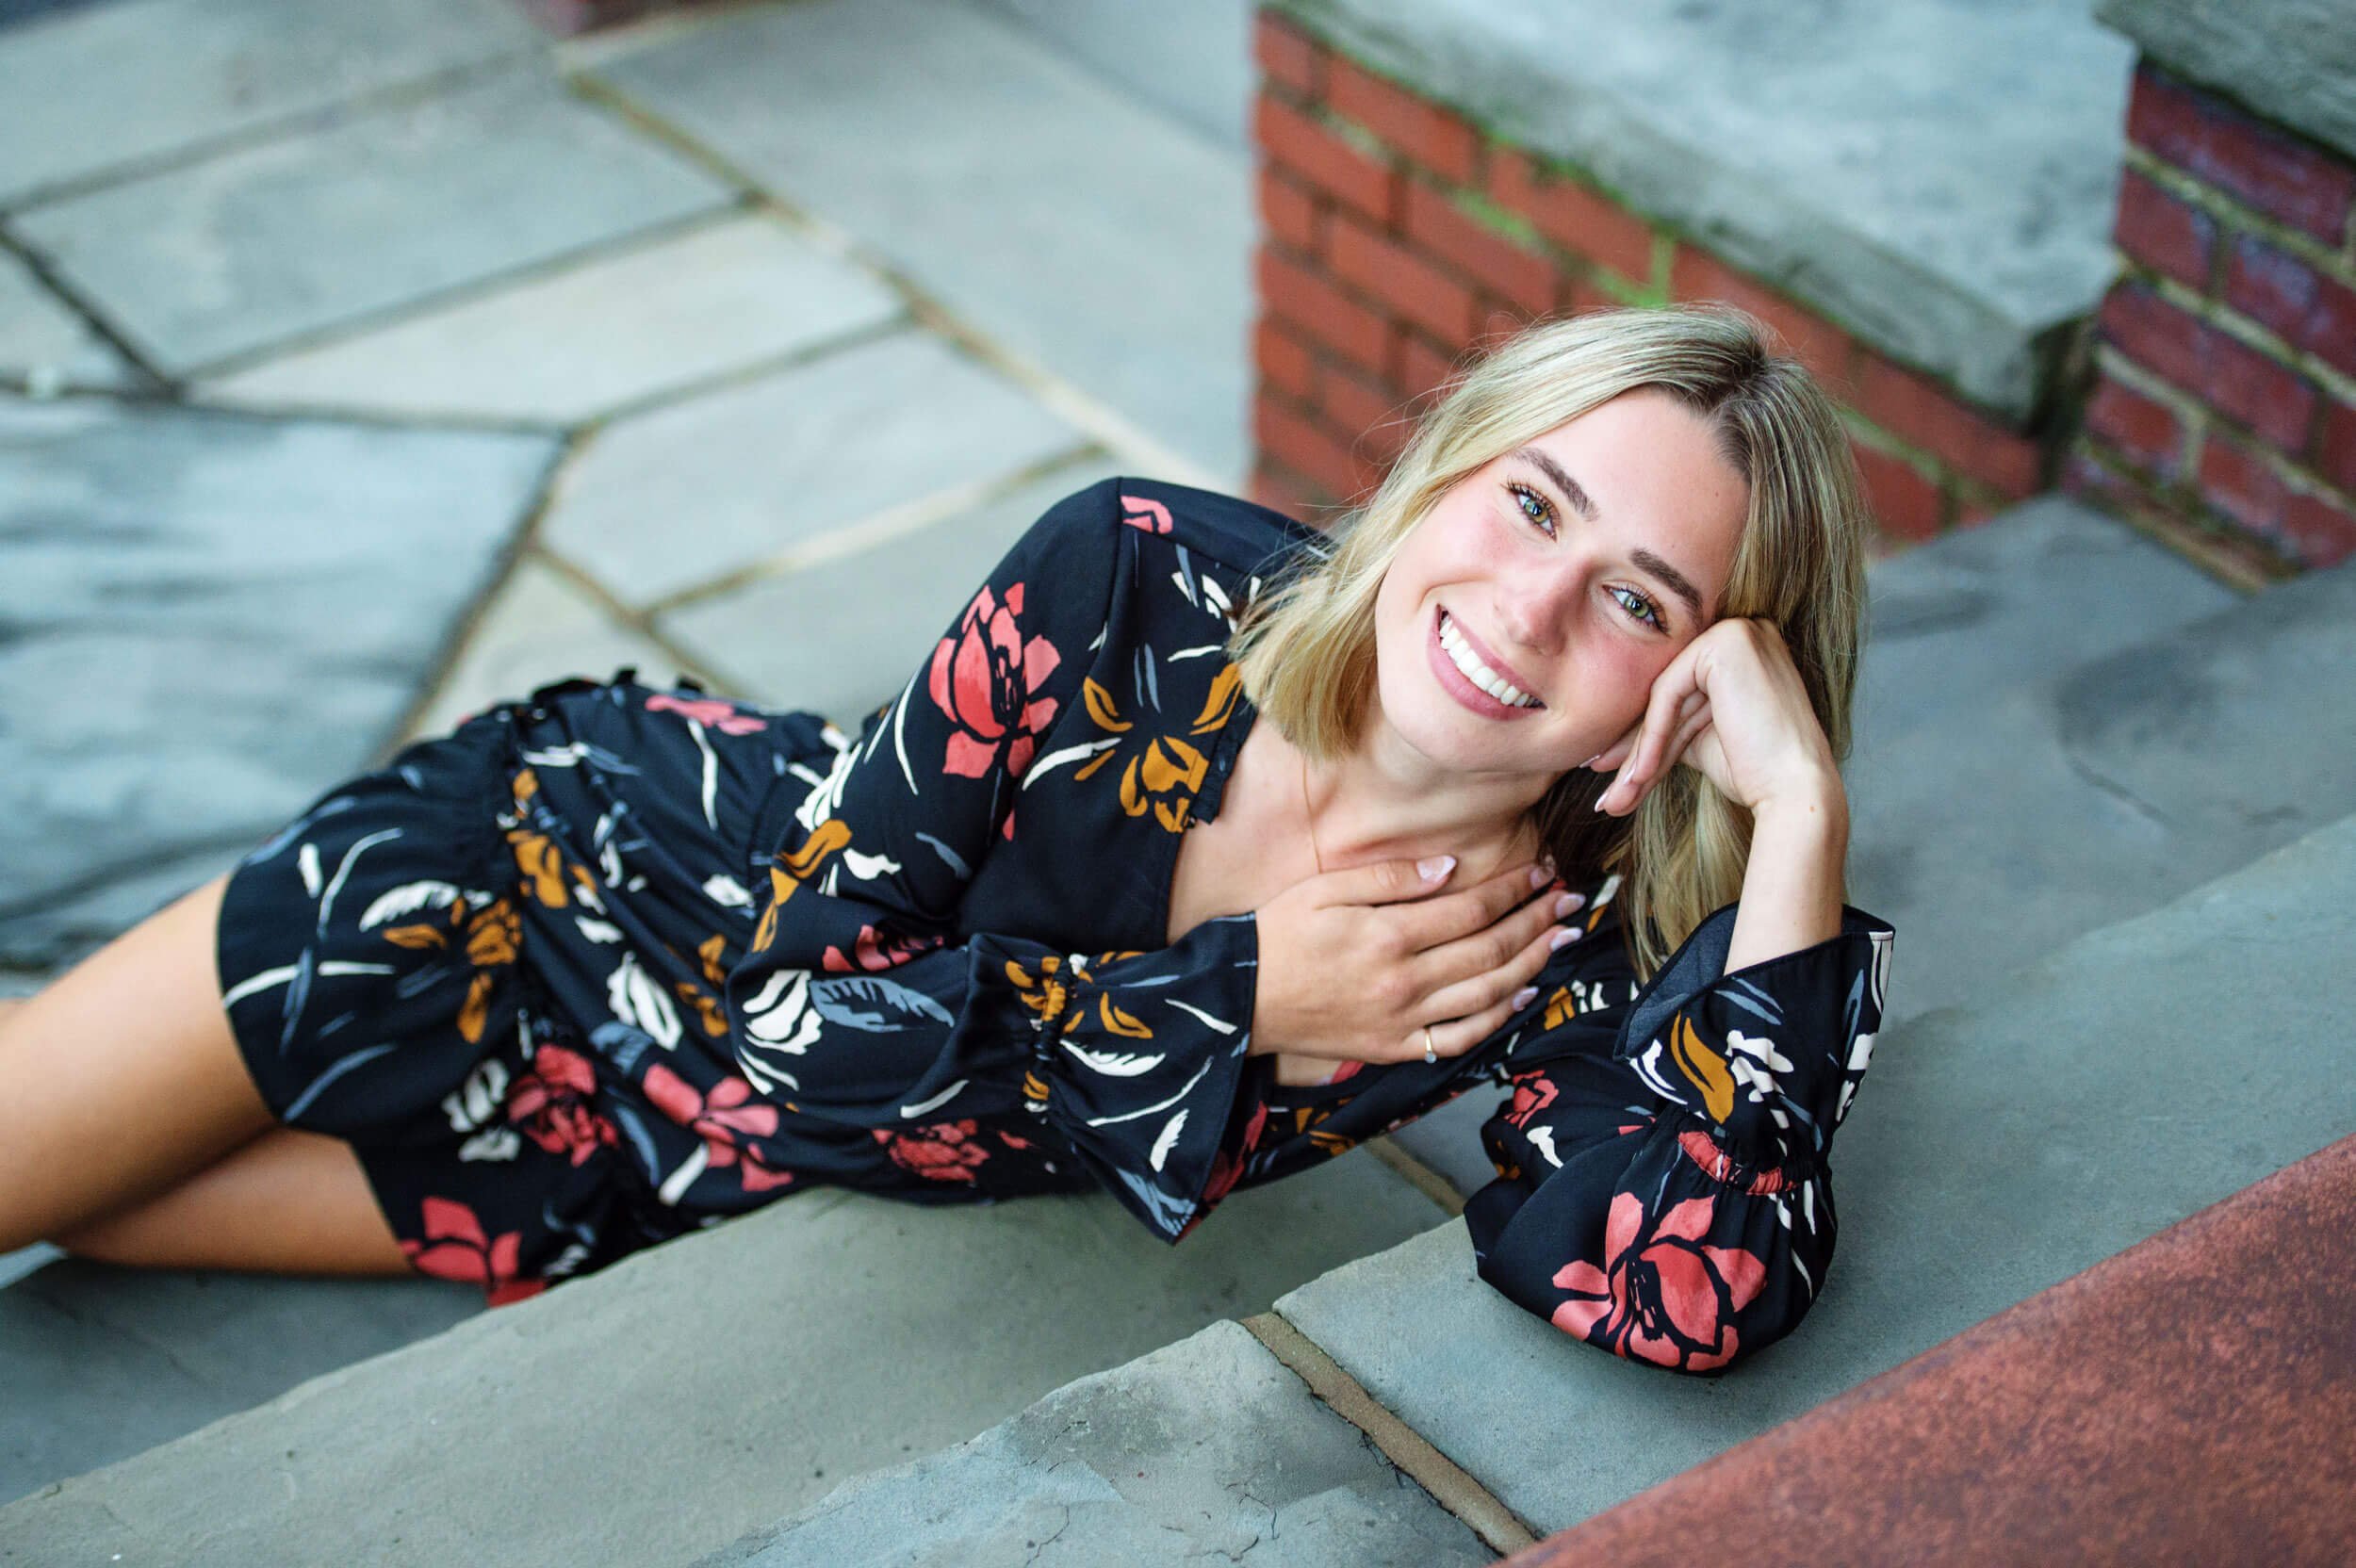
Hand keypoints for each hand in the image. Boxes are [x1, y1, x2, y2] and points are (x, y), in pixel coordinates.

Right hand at [1251, 856, 1583, 1071]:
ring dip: (1532, 965)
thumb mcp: (1326, 889)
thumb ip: (1390, 879)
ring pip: (1487, 994)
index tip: (1543, 870)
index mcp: (1389, 936)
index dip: (1515, 888)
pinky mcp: (1396, 1047)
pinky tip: (1521, 996)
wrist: (1240, 999)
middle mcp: (1405, 981)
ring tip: (1561, 939)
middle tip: (1570, 900)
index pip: (1473, 909)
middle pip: (1491, 949)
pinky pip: (1459, 1038)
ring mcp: (1403, 1020)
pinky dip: (1497, 1019)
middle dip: (1537, 921)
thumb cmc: (1279, 934)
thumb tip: (1451, 869)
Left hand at [1588, 619, 1842, 818]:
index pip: (1679, 690)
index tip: (1612, 771)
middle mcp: (1744, 631)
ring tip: (1617, 798)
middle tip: (1608, 793)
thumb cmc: (1755, 772)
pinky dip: (1653, 735)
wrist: (1794, 793)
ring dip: (1638, 752)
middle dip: (1634, 747)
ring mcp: (1738, 632)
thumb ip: (1665, 723)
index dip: (1644, 734)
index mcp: (1742, 650)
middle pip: (1669, 693)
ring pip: (1664, 695)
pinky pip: (1669, 691)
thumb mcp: (1698, 739)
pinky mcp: (1726, 644)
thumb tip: (1609, 746)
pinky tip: (1641, 773)